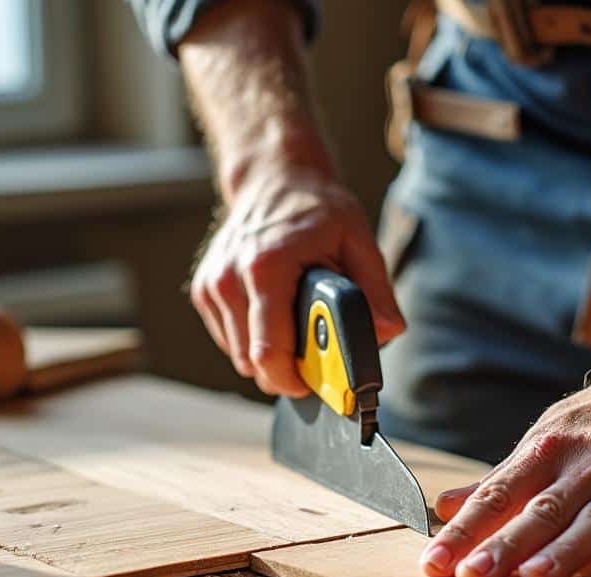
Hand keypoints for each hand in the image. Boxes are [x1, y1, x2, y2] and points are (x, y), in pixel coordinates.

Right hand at [191, 161, 405, 395]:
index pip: (269, 351)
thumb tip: (386, 332)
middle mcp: (230, 278)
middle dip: (286, 371)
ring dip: (269, 355)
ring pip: (239, 356)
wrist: (274, 179)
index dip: (295, 379)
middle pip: (252, 362)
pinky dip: (252, 340)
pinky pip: (229, 340)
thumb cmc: (318, 210)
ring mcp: (212, 285)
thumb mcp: (358, 240)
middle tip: (314, 358)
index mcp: (267, 267)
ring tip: (295, 325)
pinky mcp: (203, 291)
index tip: (317, 383)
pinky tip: (273, 313)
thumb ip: (375, 291)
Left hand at [419, 368, 590, 576]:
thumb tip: (443, 508)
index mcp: (547, 454)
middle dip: (505, 546)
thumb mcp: (544, 438)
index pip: (496, 496)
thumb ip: (499, 481)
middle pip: (541, 512)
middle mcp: (588, 468)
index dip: (464, 531)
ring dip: (567, 550)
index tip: (434, 564)